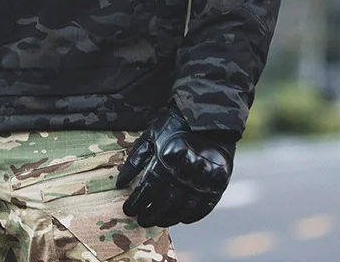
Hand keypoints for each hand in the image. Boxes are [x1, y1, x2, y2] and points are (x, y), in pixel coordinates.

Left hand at [116, 108, 235, 227]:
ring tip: (157, 222)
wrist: (208, 117)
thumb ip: (136, 159)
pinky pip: (204, 208)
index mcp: (166, 158)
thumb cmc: (174, 126)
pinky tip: (181, 219)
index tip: (128, 210)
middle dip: (150, 214)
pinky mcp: (218, 183)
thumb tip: (120, 182)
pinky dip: (192, 216)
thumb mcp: (151, 136)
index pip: (148, 188)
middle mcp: (185, 172)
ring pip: (183, 209)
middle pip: (164, 202)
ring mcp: (203, 180)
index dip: (137, 202)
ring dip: (168, 218)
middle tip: (141, 220)